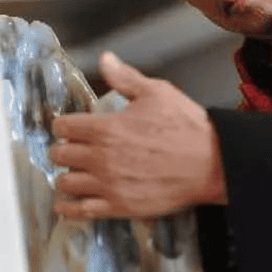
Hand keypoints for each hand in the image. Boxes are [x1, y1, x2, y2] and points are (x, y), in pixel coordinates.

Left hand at [49, 52, 226, 219]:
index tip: (69, 126)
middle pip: (60, 155)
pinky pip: (81, 211)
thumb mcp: (157, 92)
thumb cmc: (186, 127)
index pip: (64, 126)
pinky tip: (67, 204)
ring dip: (66, 176)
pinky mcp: (119, 206)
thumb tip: (105, 60)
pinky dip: (69, 208)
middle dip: (62, 149)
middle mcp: (101, 157)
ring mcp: (109, 184)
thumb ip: (126, 78)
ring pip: (66, 183)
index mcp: (106, 127)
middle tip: (71, 149)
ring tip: (74, 173)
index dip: (64, 124)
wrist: (210, 164)